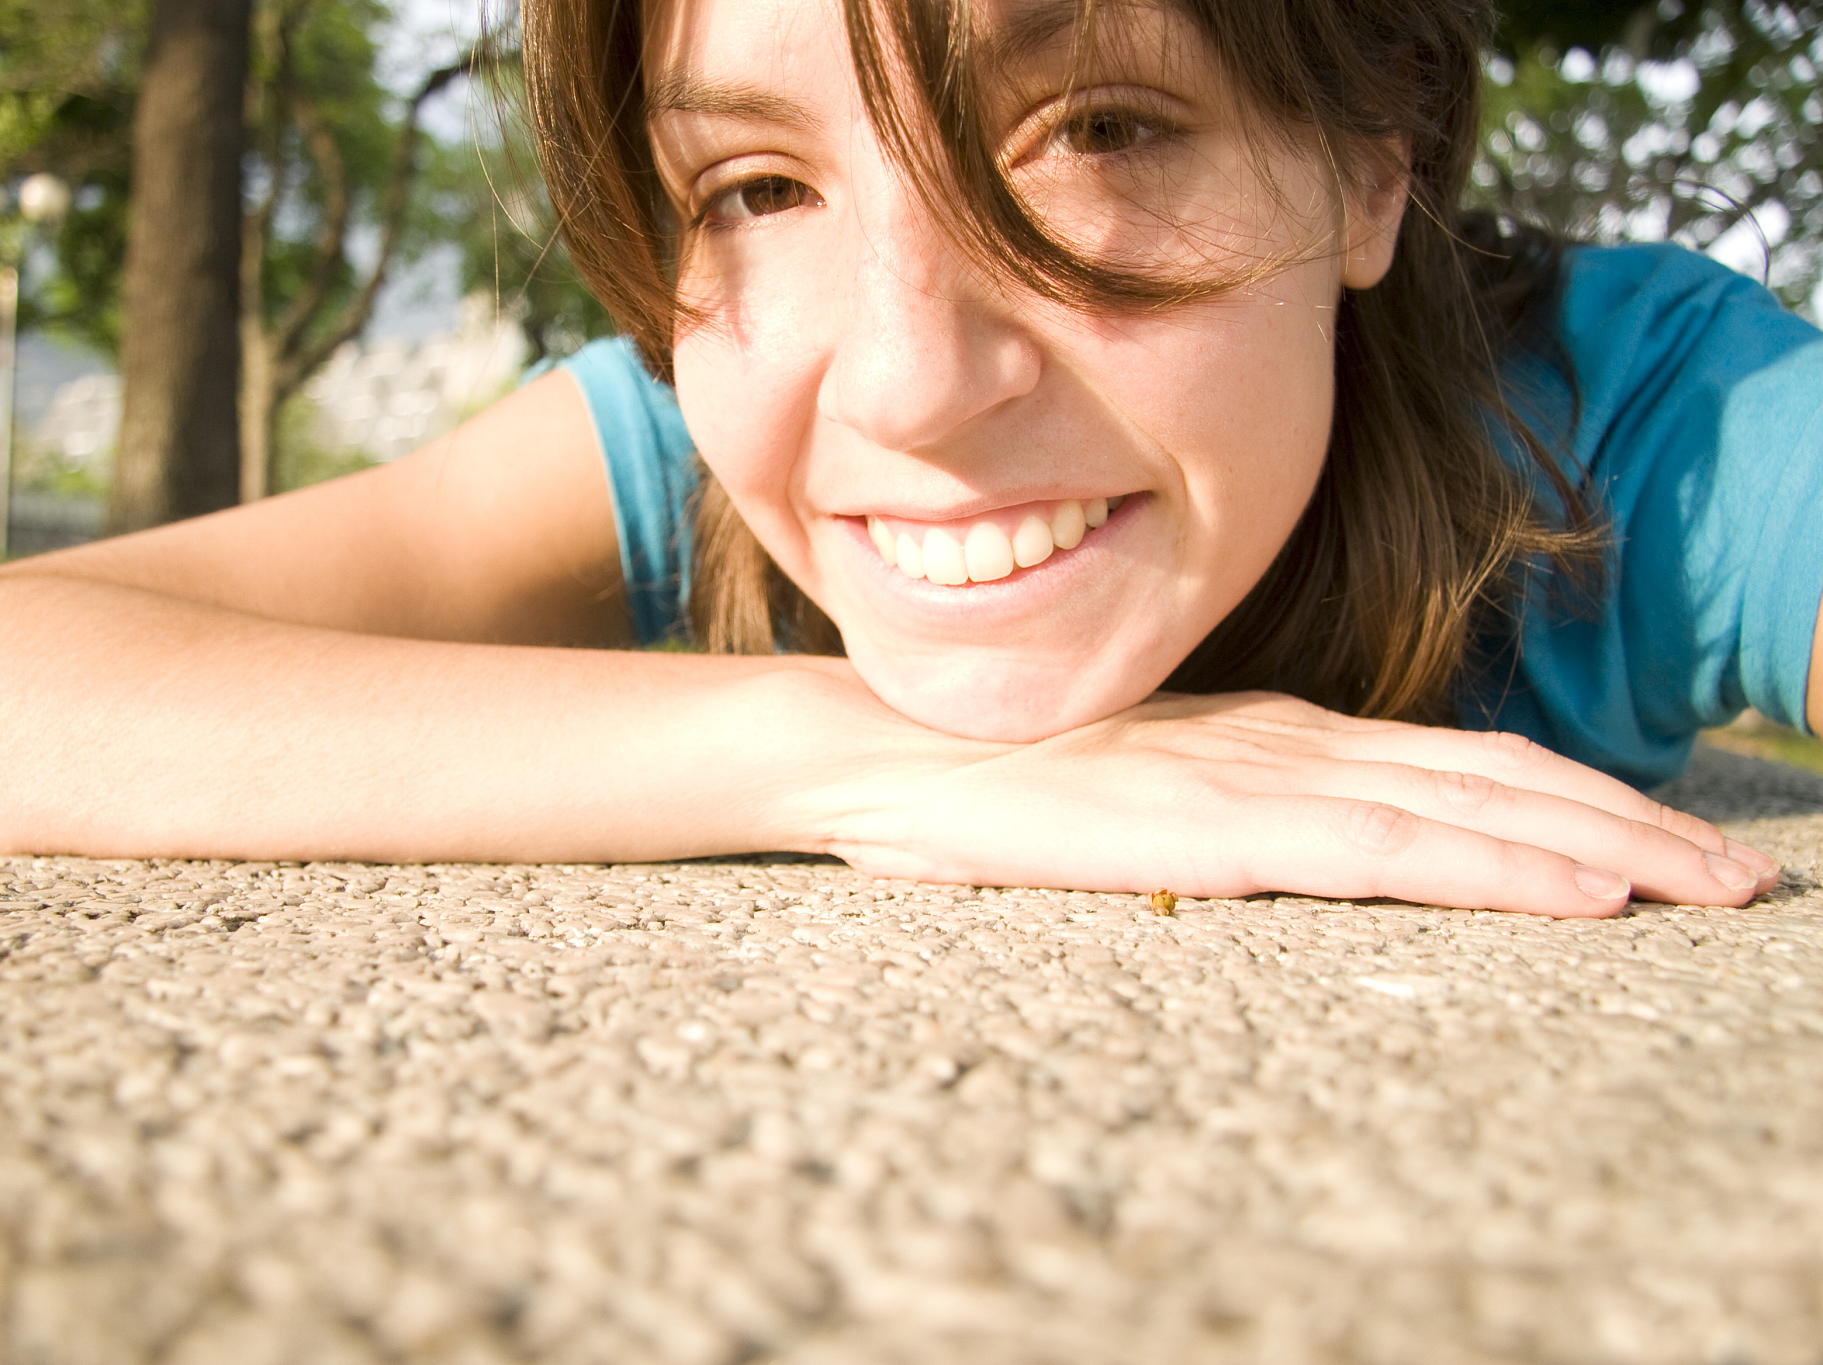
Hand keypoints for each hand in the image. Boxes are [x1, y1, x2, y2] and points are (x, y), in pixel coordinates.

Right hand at [824, 691, 1778, 916]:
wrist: (884, 750)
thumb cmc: (995, 782)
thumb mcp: (1139, 790)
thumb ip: (1228, 808)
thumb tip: (1295, 845)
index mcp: (1276, 736)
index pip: (1457, 763)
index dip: (1576, 799)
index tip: (1668, 842)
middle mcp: (1291, 739)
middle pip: (1499, 774)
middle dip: (1633, 824)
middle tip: (1742, 874)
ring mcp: (1259, 772)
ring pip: (1472, 805)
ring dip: (1608, 844)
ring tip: (1710, 884)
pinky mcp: (1218, 821)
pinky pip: (1389, 849)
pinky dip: (1501, 866)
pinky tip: (1581, 890)